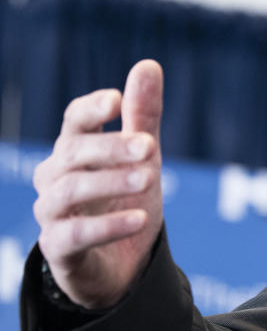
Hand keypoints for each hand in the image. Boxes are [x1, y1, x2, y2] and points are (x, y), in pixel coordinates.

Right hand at [32, 60, 164, 308]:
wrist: (121, 266)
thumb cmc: (124, 202)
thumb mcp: (142, 159)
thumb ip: (143, 117)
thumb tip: (149, 64)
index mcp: (74, 151)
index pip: (74, 121)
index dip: (91, 110)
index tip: (117, 101)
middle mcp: (55, 178)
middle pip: (73, 153)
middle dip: (111, 147)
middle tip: (149, 146)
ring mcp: (52, 214)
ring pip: (70, 191)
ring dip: (110, 182)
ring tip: (149, 178)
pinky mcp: (58, 249)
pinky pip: (73, 234)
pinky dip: (107, 226)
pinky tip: (139, 218)